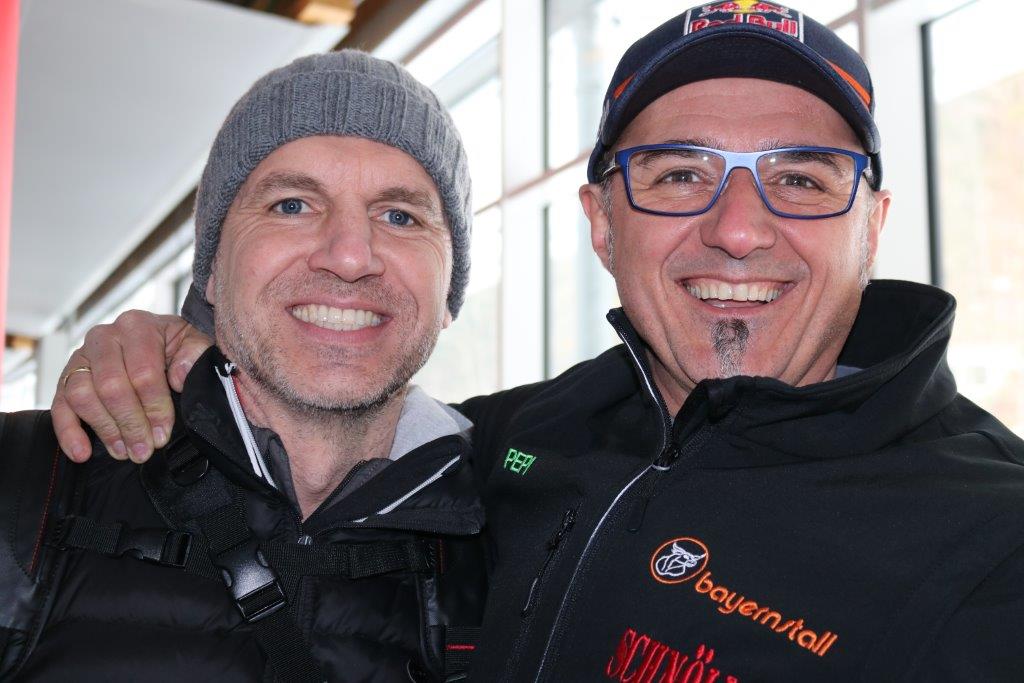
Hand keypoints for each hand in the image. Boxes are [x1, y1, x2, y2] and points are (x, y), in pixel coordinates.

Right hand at [51, 311, 212, 462]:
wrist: (158, 341)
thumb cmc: (177, 346)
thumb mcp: (195, 343)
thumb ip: (194, 354)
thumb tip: (177, 376)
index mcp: (138, 326)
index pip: (143, 371)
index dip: (154, 407)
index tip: (163, 432)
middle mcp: (105, 337)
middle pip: (110, 386)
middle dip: (130, 423)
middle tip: (144, 450)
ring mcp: (82, 356)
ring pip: (82, 396)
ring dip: (104, 429)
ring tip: (124, 452)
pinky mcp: (66, 376)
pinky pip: (60, 405)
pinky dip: (68, 432)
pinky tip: (82, 452)